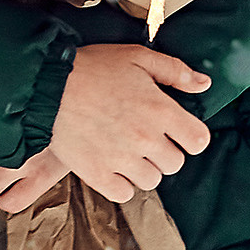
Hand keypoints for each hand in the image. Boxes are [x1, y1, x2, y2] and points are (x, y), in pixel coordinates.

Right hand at [46, 44, 211, 203]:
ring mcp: (121, 160)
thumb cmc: (92, 67)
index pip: (198, 141)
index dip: (191, 136)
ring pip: (151, 181)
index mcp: (160, 110)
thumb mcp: (137, 56)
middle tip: (146, 137)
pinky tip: (111, 164)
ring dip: (143, 169)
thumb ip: (174, 71)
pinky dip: (120, 184)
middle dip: (165, 152)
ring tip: (127, 150)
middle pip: (175, 164)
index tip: (178, 132)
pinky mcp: (97, 174)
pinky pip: (123, 193)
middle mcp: (145, 139)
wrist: (46, 86)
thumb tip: (203, 84)